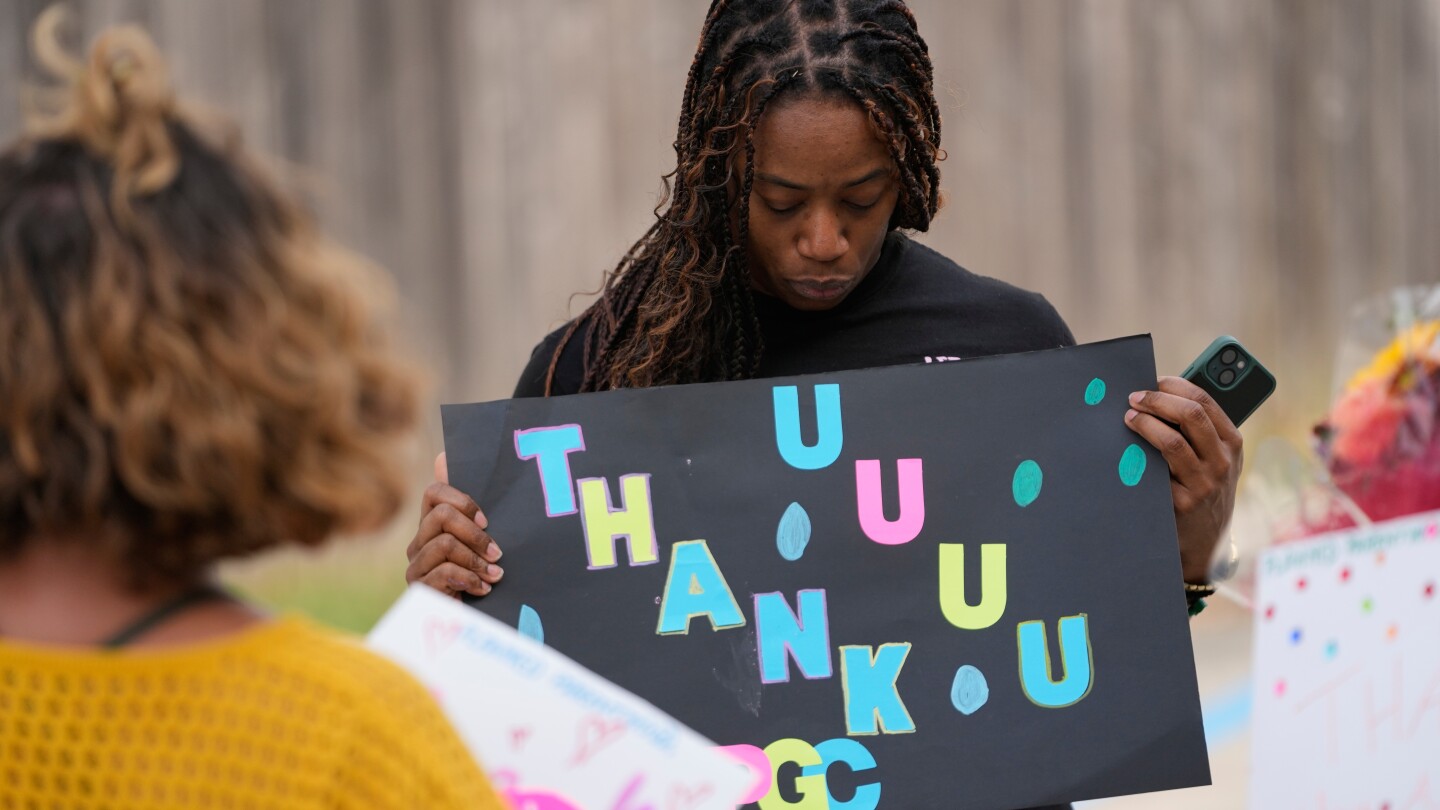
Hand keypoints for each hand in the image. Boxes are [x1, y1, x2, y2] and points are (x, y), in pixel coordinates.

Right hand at [405, 452, 504, 597]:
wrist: (468, 625)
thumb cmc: (480, 578)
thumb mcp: (482, 542)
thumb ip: (471, 511)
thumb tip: (443, 456)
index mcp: (433, 527)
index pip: (434, 493)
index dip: (461, 500)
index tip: (487, 521)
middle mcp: (419, 544)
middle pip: (441, 516)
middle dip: (474, 533)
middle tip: (496, 552)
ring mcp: (416, 567)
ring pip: (445, 544)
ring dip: (476, 560)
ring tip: (494, 575)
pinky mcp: (419, 589)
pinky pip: (445, 571)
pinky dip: (470, 578)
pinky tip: (482, 589)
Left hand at [1124, 377, 1242, 582]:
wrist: (1205, 542)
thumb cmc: (1204, 488)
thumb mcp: (1215, 459)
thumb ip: (1199, 430)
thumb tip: (1160, 394)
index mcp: (1231, 442)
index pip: (1206, 400)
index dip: (1175, 386)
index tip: (1154, 380)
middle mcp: (1222, 461)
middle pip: (1190, 415)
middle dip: (1157, 400)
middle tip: (1134, 398)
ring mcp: (1203, 483)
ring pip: (1171, 441)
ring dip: (1145, 424)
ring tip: (1128, 418)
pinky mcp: (1183, 502)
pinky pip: (1155, 471)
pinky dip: (1137, 454)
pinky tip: (1126, 449)